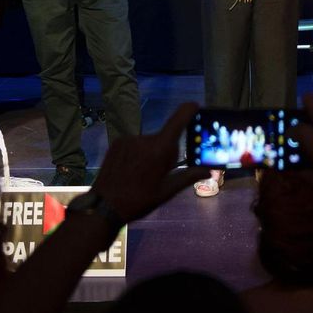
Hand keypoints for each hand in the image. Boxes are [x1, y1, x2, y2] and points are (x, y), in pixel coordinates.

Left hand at [91, 102, 205, 222]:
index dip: (188, 111)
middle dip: (166, 152)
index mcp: (159, 149)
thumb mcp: (166, 191)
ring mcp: (128, 139)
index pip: (177, 121)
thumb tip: (209, 170)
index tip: (195, 105)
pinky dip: (137, 153)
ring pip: (149, 143)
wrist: (103, 206)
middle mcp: (144, 138)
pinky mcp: (117, 143)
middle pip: (164, 139)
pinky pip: (135, 144)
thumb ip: (189, 177)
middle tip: (160, 173)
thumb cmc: (139, 200)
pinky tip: (131, 170)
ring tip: (142, 175)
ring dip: (151, 154)